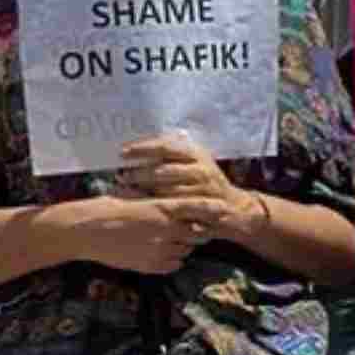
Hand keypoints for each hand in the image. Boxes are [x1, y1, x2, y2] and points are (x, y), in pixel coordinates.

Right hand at [52, 195, 229, 273]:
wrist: (83, 230)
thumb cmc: (106, 208)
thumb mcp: (136, 197)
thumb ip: (158, 200)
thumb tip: (174, 201)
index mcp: (162, 207)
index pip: (198, 207)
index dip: (214, 209)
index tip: (225, 209)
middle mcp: (165, 228)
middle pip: (198, 232)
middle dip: (199, 230)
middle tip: (193, 229)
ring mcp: (159, 249)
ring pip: (186, 250)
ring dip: (183, 245)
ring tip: (169, 240)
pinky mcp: (150, 265)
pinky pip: (174, 265)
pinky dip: (172, 260)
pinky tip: (160, 253)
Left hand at [117, 132, 258, 241]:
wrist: (234, 208)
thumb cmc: (205, 183)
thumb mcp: (194, 162)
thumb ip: (172, 153)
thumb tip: (139, 146)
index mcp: (196, 153)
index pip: (165, 147)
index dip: (142, 149)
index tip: (122, 152)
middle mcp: (201, 169)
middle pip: (163, 170)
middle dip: (139, 174)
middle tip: (120, 176)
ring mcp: (203, 189)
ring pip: (167, 190)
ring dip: (145, 192)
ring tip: (125, 191)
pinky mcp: (202, 207)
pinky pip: (175, 207)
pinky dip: (157, 206)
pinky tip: (143, 206)